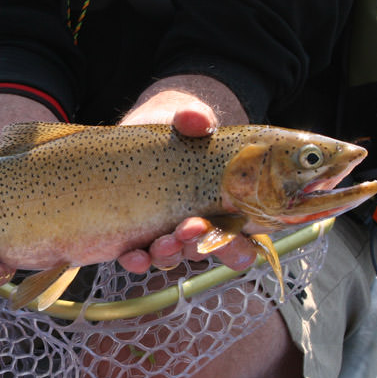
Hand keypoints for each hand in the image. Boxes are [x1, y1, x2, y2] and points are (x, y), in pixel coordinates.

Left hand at [117, 75, 257, 273]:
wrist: (141, 131)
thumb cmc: (177, 130)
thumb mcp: (188, 119)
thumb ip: (195, 118)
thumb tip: (196, 119)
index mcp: (223, 206)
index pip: (241, 239)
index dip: (238, 244)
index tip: (230, 231)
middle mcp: (196, 226)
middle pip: (205, 250)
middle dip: (199, 244)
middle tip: (191, 228)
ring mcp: (165, 232)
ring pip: (173, 256)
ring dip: (170, 253)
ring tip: (163, 241)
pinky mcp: (136, 234)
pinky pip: (139, 256)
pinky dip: (137, 259)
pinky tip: (134, 255)